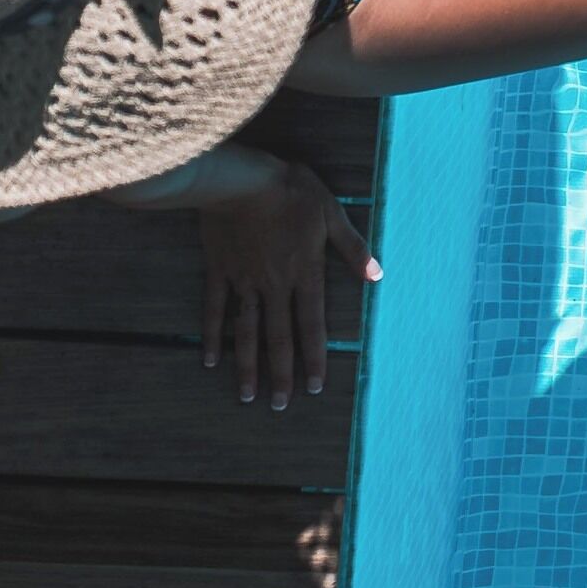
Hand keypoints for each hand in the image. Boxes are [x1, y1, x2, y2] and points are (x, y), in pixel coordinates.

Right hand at [195, 157, 375, 409]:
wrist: (239, 180)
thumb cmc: (291, 192)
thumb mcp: (332, 214)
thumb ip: (352, 248)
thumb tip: (376, 275)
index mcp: (304, 274)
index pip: (312, 326)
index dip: (314, 358)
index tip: (314, 388)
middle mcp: (274, 286)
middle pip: (279, 338)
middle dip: (281, 375)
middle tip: (279, 407)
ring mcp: (244, 281)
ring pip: (246, 333)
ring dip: (248, 366)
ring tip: (247, 396)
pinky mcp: (219, 271)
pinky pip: (215, 309)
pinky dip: (213, 335)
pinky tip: (209, 360)